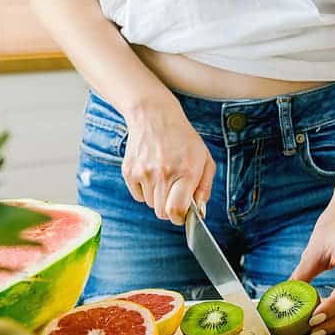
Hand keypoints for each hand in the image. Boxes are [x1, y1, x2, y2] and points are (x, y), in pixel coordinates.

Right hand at [121, 98, 215, 225]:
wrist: (154, 116)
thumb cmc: (184, 139)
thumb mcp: (205, 159)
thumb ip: (205, 188)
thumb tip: (199, 212)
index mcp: (186, 172)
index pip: (176, 211)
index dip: (180, 218)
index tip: (184, 215)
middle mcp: (163, 173)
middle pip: (162, 213)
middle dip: (170, 210)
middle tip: (175, 196)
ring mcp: (144, 172)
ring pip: (151, 205)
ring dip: (159, 198)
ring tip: (164, 178)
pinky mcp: (129, 171)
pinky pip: (138, 196)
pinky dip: (145, 191)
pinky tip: (152, 173)